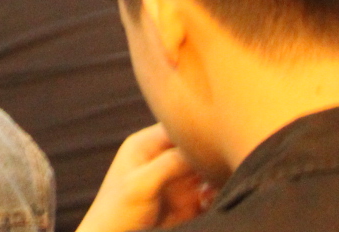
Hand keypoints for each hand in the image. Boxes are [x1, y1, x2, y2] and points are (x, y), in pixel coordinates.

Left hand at [77, 125, 213, 231]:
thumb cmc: (118, 212)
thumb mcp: (140, 184)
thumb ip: (168, 164)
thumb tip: (199, 149)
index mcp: (147, 145)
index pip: (177, 127)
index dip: (198, 129)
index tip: (216, 138)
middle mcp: (163, 159)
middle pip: (196, 147)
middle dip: (211, 155)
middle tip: (220, 165)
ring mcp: (177, 181)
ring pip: (207, 170)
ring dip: (217, 176)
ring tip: (212, 187)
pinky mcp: (187, 202)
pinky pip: (210, 193)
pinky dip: (216, 195)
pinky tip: (210, 201)